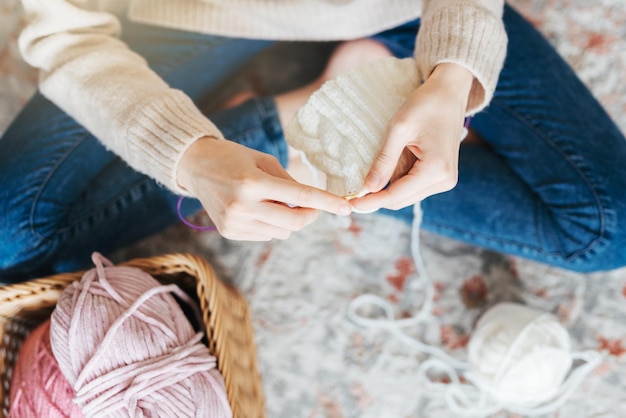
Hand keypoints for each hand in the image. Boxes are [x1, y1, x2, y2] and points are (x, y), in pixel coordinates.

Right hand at [177, 137, 351, 240]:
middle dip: (310, 216)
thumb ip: (288, 182)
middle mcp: (242, 206)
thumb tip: (309, 205)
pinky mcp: (229, 232)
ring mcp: (234, 222)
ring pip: (281, 232)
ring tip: (273, 200)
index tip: (346, 209)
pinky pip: (265, 235)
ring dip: (288, 220)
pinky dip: (271, 224)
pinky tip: (258, 209)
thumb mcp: (264, 160)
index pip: (299, 196)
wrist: (195, 166)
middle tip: (313, 206)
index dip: (325, 203)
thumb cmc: (234, 157)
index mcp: (252, 182)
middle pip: (293, 223)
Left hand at [350, 63, 472, 211]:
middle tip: (352, 194)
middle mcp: (444, 180)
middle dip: (377, 198)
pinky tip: (385, 170)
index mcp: (436, 170)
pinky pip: (413, 185)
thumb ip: (384, 161)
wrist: (450, 92)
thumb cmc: (426, 105)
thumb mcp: (399, 129)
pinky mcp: (441, 175)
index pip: (396, 196)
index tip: (350, 203)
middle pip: (401, 200)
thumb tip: (368, 188)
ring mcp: (445, 179)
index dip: (371, 201)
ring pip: (406, 195)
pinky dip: (396, 181)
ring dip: (386, 189)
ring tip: (368, 177)